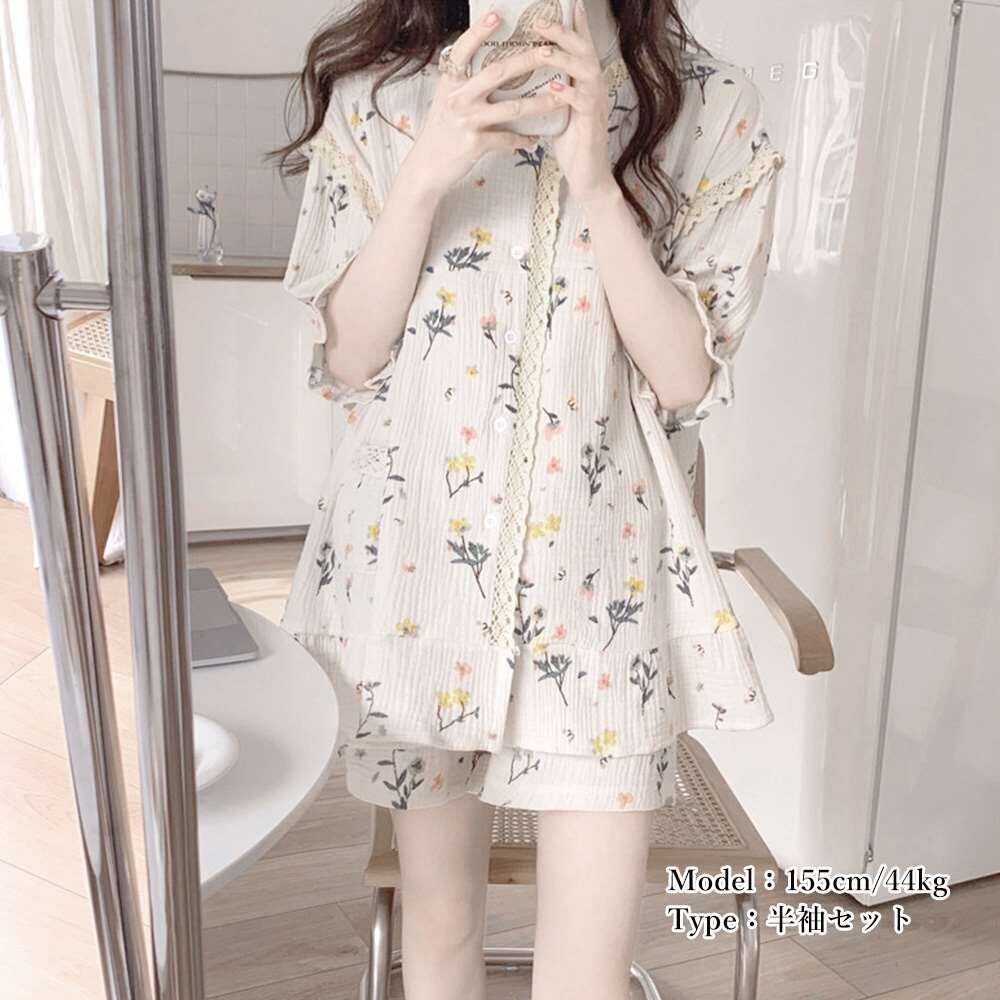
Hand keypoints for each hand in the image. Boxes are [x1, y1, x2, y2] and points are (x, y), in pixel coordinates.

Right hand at [402, 9, 566, 200]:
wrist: (427, 167)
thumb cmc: (441, 132)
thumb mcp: (446, 100)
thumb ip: (463, 82)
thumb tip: (487, 62)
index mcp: (450, 83)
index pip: (463, 50)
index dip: (479, 31)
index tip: (497, 15)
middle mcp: (458, 98)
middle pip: (497, 73)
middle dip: (527, 60)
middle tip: (549, 52)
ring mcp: (467, 121)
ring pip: (511, 108)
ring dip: (539, 103)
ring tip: (560, 98)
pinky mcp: (475, 144)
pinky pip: (507, 139)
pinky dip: (523, 139)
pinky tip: (536, 137)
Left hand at [532, 0, 617, 203]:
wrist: (587, 178)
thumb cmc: (571, 146)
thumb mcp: (557, 112)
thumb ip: (549, 92)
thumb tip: (524, 77)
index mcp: (584, 84)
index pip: (581, 47)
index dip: (576, 24)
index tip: (569, 2)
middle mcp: (594, 89)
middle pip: (585, 50)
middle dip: (564, 33)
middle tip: (540, 22)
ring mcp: (596, 106)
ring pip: (587, 71)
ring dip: (565, 59)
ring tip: (544, 52)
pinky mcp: (593, 125)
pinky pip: (584, 103)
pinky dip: (569, 93)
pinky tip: (554, 88)